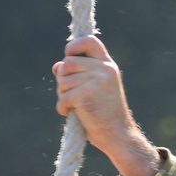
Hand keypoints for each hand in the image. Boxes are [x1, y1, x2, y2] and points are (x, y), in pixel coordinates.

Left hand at [53, 36, 159, 175]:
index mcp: (108, 65)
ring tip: (76, 106)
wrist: (119, 135)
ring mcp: (96, 81)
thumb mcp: (94, 89)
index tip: (69, 57)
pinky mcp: (87, 95)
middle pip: (67, 63)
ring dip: (62, 95)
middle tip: (73, 95)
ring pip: (62, 80)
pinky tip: (72, 114)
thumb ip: (77, 74)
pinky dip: (63, 108)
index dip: (74, 46)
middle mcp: (104, 69)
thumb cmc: (105, 114)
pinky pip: (63, 97)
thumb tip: (57, 66)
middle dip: (63, 80)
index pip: (89, 40)